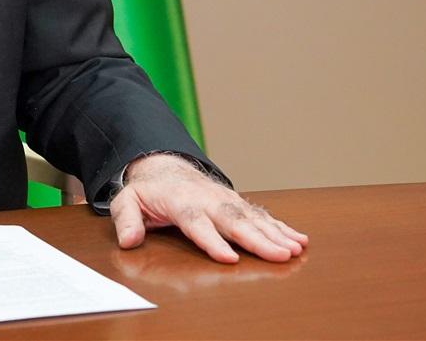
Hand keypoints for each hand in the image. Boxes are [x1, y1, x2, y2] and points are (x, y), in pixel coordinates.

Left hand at [110, 153, 308, 263]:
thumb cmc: (149, 191)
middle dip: (257, 239)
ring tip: (295, 250)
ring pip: (252, 217)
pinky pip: (262, 216)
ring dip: (275, 234)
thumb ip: (126, 220)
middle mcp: (208, 199)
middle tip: (280, 256)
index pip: (196, 221)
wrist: (166, 168)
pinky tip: (299, 240)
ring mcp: (226, 200)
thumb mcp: (128, 200)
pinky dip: (281, 228)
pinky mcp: (238, 204)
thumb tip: (129, 241)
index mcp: (180, 201)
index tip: (229, 258)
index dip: (212, 240)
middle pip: (233, 220)